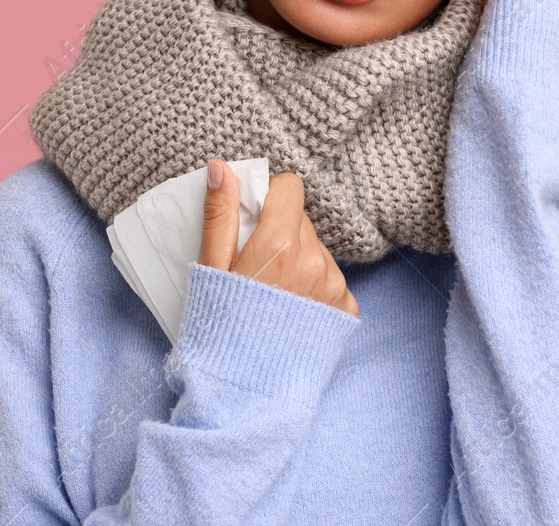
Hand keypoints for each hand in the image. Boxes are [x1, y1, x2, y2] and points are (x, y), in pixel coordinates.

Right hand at [197, 158, 358, 317]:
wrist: (245, 391)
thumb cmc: (220, 328)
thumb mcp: (211, 267)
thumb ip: (220, 213)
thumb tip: (222, 167)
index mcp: (280, 244)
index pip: (290, 187)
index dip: (270, 198)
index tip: (254, 219)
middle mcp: (315, 261)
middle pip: (301, 220)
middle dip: (280, 231)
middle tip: (257, 264)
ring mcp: (334, 287)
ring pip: (316, 249)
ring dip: (299, 259)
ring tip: (273, 292)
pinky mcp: (347, 310)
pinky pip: (331, 279)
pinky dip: (314, 286)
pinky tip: (291, 309)